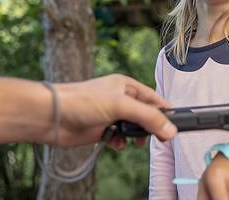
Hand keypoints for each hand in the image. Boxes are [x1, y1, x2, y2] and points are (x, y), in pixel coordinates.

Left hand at [50, 74, 176, 146]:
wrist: (53, 116)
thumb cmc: (81, 100)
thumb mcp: (120, 105)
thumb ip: (147, 117)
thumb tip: (169, 129)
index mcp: (125, 86)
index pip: (153, 98)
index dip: (164, 111)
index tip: (175, 124)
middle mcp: (119, 99)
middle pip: (144, 114)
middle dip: (151, 126)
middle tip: (158, 138)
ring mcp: (110, 115)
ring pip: (132, 128)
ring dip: (136, 137)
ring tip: (136, 142)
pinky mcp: (100, 130)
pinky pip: (119, 138)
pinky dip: (121, 143)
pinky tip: (116, 144)